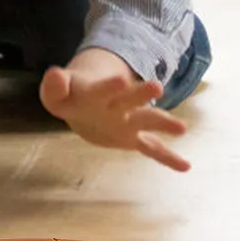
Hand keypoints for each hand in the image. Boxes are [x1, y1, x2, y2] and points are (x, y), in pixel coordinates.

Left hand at [39, 50, 190, 171]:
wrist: (85, 103)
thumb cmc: (71, 96)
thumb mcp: (56, 93)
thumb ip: (54, 86)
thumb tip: (54, 74)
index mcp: (98, 92)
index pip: (103, 88)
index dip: (109, 85)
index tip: (121, 80)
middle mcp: (118, 104)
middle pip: (131, 99)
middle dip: (141, 94)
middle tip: (157, 87)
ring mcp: (128, 121)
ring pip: (147, 120)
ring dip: (162, 123)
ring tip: (181, 128)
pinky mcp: (133, 138)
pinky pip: (152, 149)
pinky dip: (168, 158)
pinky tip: (185, 167)